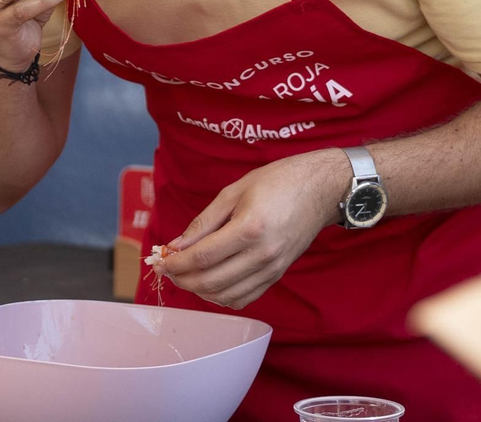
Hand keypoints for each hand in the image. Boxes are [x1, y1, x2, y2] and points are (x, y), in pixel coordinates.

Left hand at [159, 149, 349, 309]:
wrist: (321, 189)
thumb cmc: (277, 182)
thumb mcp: (233, 192)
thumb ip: (203, 223)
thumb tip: (176, 246)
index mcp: (249, 229)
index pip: (202, 258)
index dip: (176, 264)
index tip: (159, 261)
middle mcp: (262, 255)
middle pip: (211, 282)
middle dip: (182, 279)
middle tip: (167, 268)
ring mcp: (272, 269)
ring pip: (226, 296)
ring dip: (199, 291)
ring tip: (184, 275)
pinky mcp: (278, 275)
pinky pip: (245, 297)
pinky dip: (221, 297)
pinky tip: (209, 283)